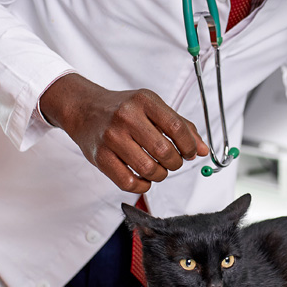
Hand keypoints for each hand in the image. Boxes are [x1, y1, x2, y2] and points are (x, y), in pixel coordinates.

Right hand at [40, 73, 208, 192]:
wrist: (83, 109)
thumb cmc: (122, 109)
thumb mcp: (152, 107)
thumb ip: (180, 126)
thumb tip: (202, 150)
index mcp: (144, 101)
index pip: (177, 127)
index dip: (189, 145)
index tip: (190, 152)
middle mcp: (126, 117)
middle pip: (164, 151)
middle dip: (175, 162)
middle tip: (173, 162)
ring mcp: (111, 138)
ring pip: (148, 169)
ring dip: (161, 175)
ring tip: (159, 169)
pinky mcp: (100, 157)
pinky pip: (129, 182)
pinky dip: (143, 185)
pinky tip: (144, 178)